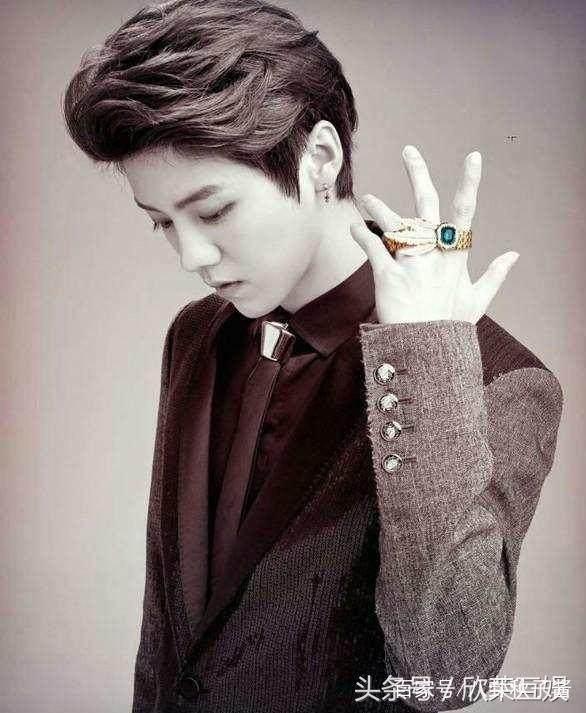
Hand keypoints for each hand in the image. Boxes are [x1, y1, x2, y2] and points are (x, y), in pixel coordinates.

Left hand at [349, 145, 518, 324]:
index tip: (473, 158)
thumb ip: (495, 275)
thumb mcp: (477, 301)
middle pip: (426, 207)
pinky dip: (362, 235)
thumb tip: (514, 255)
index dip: (469, 184)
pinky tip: (354, 226)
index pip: (464, 214)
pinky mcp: (388, 277)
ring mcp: (410, 265)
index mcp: (454, 259)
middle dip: (419, 176)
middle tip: (410, 151)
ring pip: (395, 224)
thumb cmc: (450, 326)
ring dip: (380, 207)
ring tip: (367, 197)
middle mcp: (433, 255)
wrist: (426, 351)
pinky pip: (373, 248)